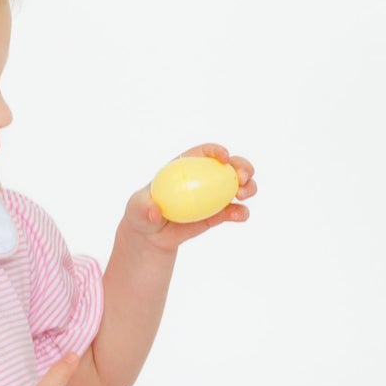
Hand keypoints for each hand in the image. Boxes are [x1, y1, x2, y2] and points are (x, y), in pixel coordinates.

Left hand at [125, 143, 256, 250]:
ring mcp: (214, 196)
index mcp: (187, 167)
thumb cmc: (142, 212)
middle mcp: (205, 178)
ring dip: (248, 187)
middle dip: (242, 167)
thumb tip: (155, 211)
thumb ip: (144, 207)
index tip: (224, 157)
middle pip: (230, 166)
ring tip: (243, 195)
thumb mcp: (137, 208)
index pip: (205, 152)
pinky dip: (241, 212)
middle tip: (242, 178)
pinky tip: (240, 216)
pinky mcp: (218, 215)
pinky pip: (234, 211)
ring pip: (239, 186)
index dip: (217, 151)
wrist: (151, 235)